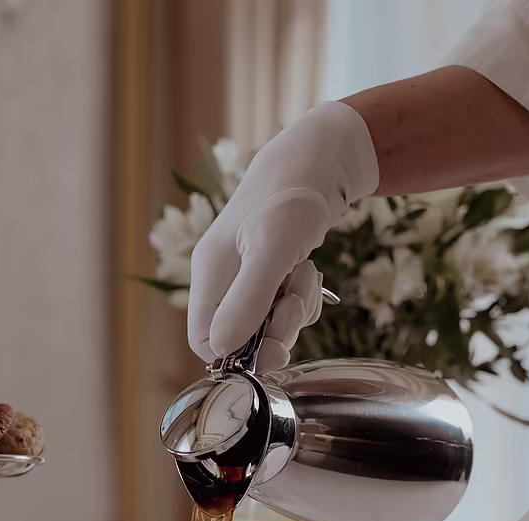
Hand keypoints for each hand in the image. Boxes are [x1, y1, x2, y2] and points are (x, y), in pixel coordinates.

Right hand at [188, 102, 378, 371]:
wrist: (323, 158)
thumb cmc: (292, 197)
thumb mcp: (272, 249)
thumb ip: (247, 301)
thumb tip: (223, 350)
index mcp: (209, 273)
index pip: (205, 341)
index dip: (238, 354)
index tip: (274, 347)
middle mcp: (222, 277)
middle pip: (240, 336)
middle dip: (275, 329)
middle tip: (297, 302)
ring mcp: (245, 274)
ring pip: (266, 323)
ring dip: (293, 311)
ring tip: (304, 274)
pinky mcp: (269, 269)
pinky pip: (282, 305)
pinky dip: (300, 296)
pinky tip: (306, 269)